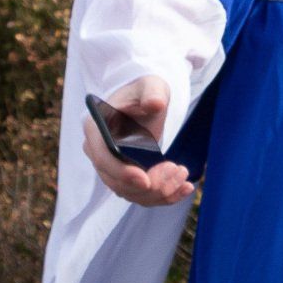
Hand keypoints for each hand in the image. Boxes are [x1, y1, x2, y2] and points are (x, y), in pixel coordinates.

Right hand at [82, 74, 193, 208]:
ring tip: (183, 173)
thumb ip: (152, 93)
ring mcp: (111, 166)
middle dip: (149, 185)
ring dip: (160, 191)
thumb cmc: (144, 90)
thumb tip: (155, 103)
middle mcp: (98, 151)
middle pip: (116, 182)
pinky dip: (165, 196)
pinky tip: (186, 187)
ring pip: (131, 193)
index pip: (102, 158)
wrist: (146, 99)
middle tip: (177, 170)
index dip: (121, 172)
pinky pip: (142, 195)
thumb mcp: (150, 87)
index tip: (145, 180)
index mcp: (96, 128)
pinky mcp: (126, 176)